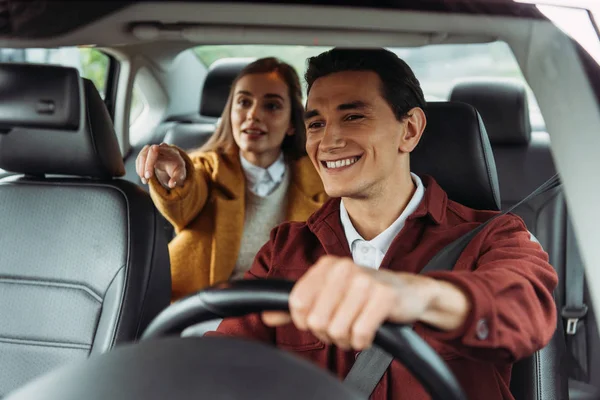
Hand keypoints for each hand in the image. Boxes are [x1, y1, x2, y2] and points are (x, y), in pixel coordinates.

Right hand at [136, 143, 185, 187]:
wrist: (173, 167)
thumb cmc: (177, 170)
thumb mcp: (180, 175)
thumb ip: (176, 179)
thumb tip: (171, 185)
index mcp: (171, 151)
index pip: (161, 148)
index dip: (154, 156)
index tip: (150, 169)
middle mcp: (161, 148)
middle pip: (150, 151)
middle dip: (147, 165)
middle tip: (148, 177)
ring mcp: (152, 150)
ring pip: (142, 155)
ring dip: (141, 168)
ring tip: (145, 181)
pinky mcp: (146, 155)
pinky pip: (139, 160)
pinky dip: (139, 169)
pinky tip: (143, 178)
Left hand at [262, 255, 469, 350]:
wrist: (408, 291)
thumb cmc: (364, 295)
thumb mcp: (329, 294)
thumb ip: (297, 306)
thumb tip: (265, 315)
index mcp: (326, 265)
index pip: (297, 304)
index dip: (307, 321)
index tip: (323, 318)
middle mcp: (344, 268)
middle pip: (316, 321)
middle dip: (329, 332)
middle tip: (344, 324)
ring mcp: (365, 281)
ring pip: (337, 330)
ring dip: (347, 338)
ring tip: (357, 326)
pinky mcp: (384, 297)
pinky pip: (359, 334)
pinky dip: (363, 340)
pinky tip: (370, 330)